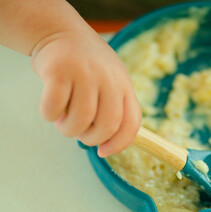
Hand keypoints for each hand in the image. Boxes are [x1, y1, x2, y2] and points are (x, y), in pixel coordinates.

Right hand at [31, 29, 140, 156]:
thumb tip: (106, 145)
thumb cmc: (86, 66)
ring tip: (63, 121)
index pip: (132, 122)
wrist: (61, 31)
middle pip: (108, 125)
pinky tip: (51, 110)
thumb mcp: (111, 80)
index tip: (103, 152)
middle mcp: (108, 79)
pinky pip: (54, 108)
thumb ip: (113, 108)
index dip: (120, 144)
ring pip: (81, 120)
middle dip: (91, 139)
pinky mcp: (59, 70)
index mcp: (123, 85)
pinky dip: (50, 116)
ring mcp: (85, 73)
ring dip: (69, 129)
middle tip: (80, 134)